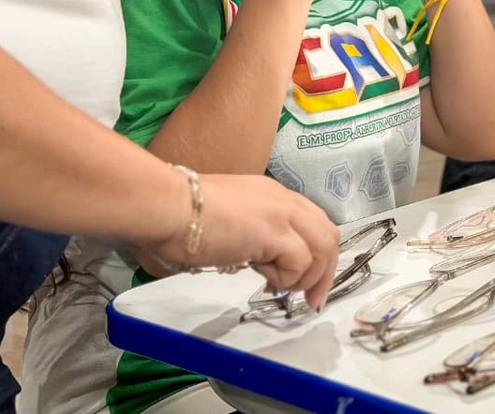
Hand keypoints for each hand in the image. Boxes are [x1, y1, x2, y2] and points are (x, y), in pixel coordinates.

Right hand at [141, 174, 339, 310]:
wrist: (166, 206)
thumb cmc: (182, 215)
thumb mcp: (230, 221)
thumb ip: (250, 236)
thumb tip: (256, 258)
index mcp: (273, 195)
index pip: (314, 223)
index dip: (316, 254)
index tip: (305, 280)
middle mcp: (284, 201)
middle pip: (328, 235)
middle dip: (325, 271)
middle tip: (312, 299)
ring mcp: (281, 214)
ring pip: (322, 247)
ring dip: (309, 277)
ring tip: (283, 290)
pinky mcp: (273, 233)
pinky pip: (299, 261)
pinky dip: (288, 278)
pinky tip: (264, 278)